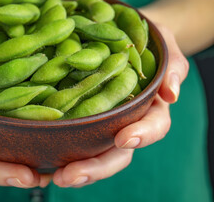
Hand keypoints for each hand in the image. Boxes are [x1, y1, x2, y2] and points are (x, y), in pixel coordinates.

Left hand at [51, 25, 188, 187]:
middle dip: (97, 167)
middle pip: (117, 153)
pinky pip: (73, 141)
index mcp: (149, 107)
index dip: (141, 135)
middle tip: (71, 175)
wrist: (123, 36)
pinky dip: (60, 154)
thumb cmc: (146, 41)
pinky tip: (42, 163)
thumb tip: (171, 93)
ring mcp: (102, 124)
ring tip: (56, 177)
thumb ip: (172, 66)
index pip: (152, 126)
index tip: (123, 138)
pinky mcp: (80, 120)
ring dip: (77, 169)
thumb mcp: (163, 45)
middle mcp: (126, 122)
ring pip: (94, 154)